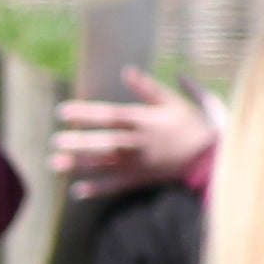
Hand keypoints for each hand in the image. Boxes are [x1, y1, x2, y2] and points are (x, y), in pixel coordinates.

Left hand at [49, 68, 217, 193]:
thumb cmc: (189, 124)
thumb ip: (148, 88)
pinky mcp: (140, 179)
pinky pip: (116, 186)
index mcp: (144, 121)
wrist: (209, 157)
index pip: (111, 115)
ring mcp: (138, 164)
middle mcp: (138, 143)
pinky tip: (76, 192)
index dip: (86, 113)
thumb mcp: (172, 102)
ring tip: (55, 164)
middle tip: (54, 141)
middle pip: (105, 142)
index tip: (62, 111)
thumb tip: (127, 71)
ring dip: (80, 165)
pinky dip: (97, 190)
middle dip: (79, 142)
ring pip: (105, 165)